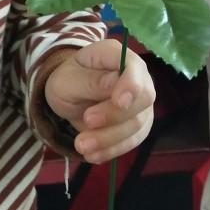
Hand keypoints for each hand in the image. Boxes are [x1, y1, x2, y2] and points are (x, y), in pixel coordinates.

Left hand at [44, 38, 155, 163]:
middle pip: (143, 98)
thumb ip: (89, 81)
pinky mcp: (138, 125)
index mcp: (115, 55)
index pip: (134, 67)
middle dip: (115, 115)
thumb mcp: (66, 80)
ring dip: (109, 138)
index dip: (131, 85)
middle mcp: (135, 76)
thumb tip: (115, 82)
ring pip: (137, 124)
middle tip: (88, 121)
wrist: (67, 99)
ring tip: (81, 145)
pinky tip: (92, 154)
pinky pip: (132, 141)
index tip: (119, 102)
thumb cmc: (66, 81)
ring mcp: (140, 102)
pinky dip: (112, 149)